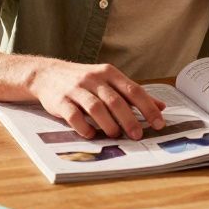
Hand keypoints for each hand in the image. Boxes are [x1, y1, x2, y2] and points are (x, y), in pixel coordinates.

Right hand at [27, 60, 167, 139]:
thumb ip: (133, 94)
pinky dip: (84, 127)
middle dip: (129, 119)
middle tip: (138, 135)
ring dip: (108, 124)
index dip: (148, 107)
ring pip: (95, 107)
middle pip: (115, 100)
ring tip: (115, 135)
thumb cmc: (84, 81)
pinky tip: (91, 134)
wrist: (48, 74)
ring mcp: (76, 89)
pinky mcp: (60, 101)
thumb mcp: (109, 81)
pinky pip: (73, 115)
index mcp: (109, 73)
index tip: (159, 123)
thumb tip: (161, 106)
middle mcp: (94, 79)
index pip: (133, 90)